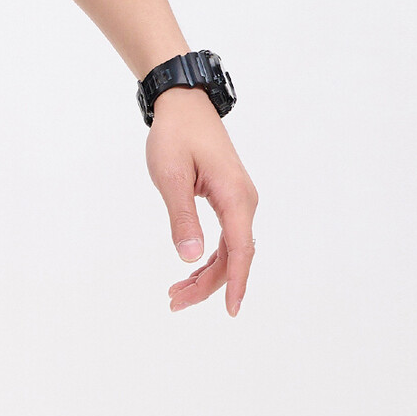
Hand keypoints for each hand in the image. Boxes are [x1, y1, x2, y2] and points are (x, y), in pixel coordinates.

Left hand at [145, 87, 258, 315]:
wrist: (183, 103)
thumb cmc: (175, 135)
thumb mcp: (171, 175)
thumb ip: (182, 217)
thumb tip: (190, 257)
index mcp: (235, 197)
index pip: (239, 251)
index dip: (235, 283)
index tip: (231, 311)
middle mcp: (245, 202)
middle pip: (234, 256)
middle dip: (209, 284)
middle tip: (175, 301)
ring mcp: (239, 200)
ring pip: (229, 249)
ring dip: (207, 273)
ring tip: (177, 293)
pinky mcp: (229, 197)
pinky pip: (225, 236)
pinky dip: (209, 255)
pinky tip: (192, 268)